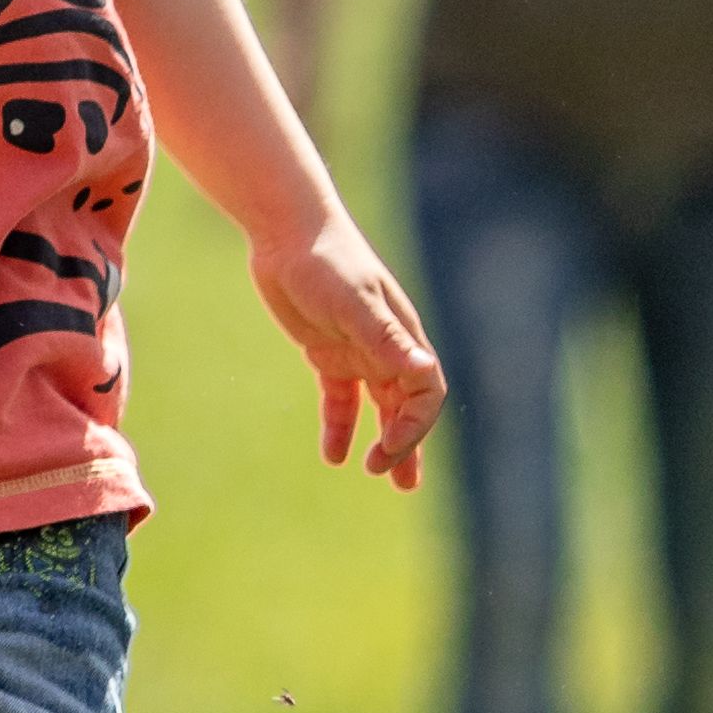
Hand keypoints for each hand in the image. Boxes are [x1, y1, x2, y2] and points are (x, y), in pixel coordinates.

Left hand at [253, 214, 443, 485]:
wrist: (287, 232)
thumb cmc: (326, 261)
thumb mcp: (355, 304)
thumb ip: (387, 341)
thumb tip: (426, 374)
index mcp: (402, 339)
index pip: (425, 395)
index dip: (414, 428)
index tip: (387, 451)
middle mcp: (385, 348)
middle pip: (406, 407)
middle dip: (405, 445)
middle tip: (395, 481)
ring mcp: (357, 350)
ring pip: (378, 407)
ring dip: (383, 441)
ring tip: (380, 476)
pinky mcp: (326, 351)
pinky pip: (340, 398)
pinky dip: (340, 426)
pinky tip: (333, 455)